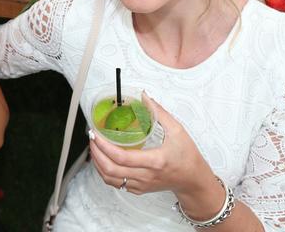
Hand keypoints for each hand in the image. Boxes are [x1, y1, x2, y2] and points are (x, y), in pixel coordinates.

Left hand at [89, 93, 214, 196]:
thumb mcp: (177, 131)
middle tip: (92, 139)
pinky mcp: (139, 189)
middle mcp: (146, 176)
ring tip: (94, 148)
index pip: (123, 158)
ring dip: (97, 164)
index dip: (104, 147)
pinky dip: (105, 172)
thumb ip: (159, 113)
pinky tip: (103, 160)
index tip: (96, 135)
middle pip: (111, 171)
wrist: (193, 179)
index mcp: (155, 161)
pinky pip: (116, 184)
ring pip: (110, 180)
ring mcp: (141, 184)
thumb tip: (144, 97)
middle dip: (96, 154)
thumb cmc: (187, 157)